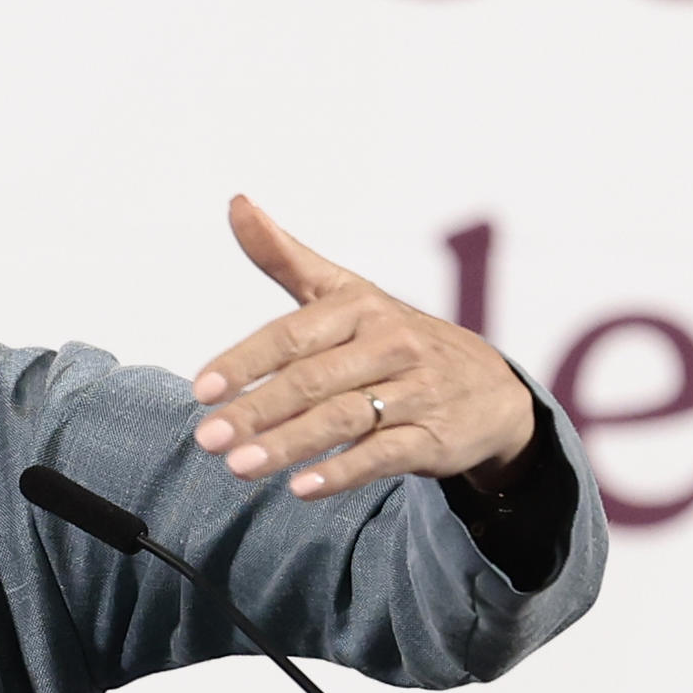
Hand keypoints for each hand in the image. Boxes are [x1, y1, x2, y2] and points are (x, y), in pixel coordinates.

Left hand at [191, 195, 536, 498]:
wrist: (490, 388)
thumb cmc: (394, 337)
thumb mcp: (344, 290)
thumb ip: (284, 256)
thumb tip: (237, 204)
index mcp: (360, 306)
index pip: (292, 334)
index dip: (244, 361)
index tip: (201, 389)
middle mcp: (390, 344)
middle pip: (312, 380)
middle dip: (255, 411)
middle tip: (208, 440)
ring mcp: (416, 391)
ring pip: (344, 419)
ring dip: (288, 445)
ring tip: (240, 467)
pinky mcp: (434, 437)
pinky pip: (383, 455)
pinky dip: (341, 472)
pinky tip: (301, 488)